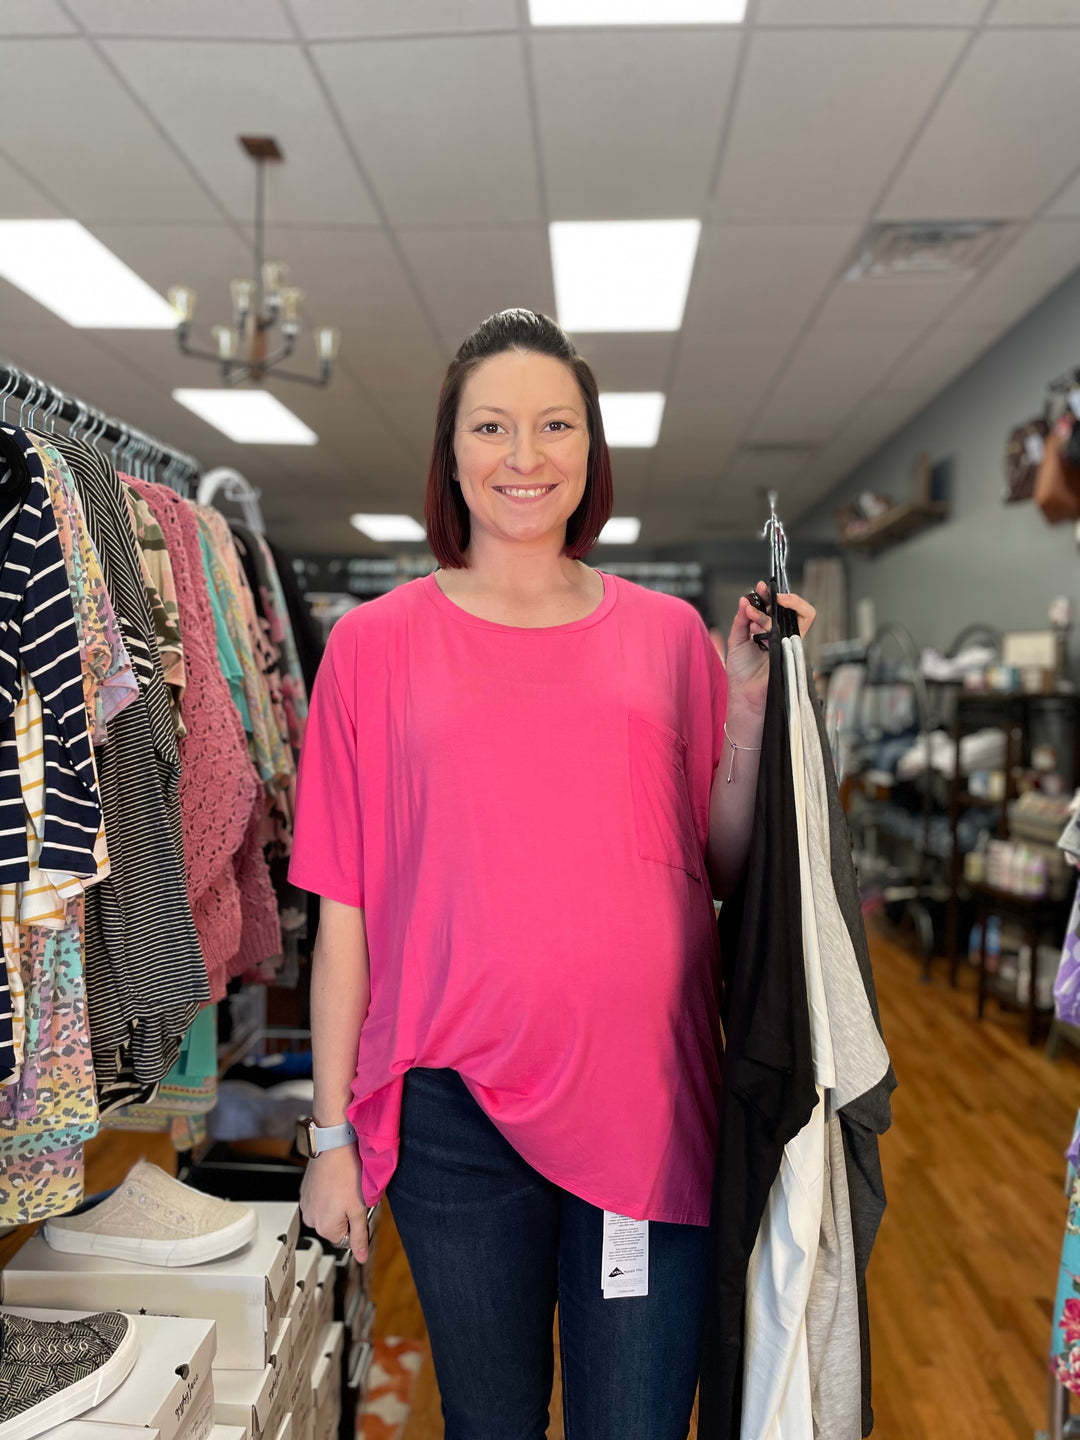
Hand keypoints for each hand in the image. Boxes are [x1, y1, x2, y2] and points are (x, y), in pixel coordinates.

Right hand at [300, 1144, 368, 1263]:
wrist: (333, 1146)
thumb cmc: (347, 1173)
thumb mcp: (360, 1208)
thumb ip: (360, 1236)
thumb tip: (361, 1257)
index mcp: (325, 1228)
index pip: (346, 1240)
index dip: (357, 1225)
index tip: (360, 1209)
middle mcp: (311, 1219)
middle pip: (336, 1226)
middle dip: (347, 1215)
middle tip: (354, 1195)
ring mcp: (306, 1204)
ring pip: (328, 1213)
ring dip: (338, 1204)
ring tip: (345, 1186)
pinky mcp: (305, 1191)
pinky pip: (320, 1200)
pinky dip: (329, 1194)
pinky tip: (336, 1180)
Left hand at [725, 582, 816, 713]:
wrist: (743, 694)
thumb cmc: (741, 672)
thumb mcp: (736, 641)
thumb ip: (741, 620)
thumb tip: (744, 600)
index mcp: (771, 632)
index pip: (779, 608)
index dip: (772, 595)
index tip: (760, 587)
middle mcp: (782, 636)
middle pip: (791, 608)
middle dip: (775, 596)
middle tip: (761, 592)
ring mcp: (789, 644)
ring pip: (795, 618)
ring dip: (769, 612)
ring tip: (751, 615)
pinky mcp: (792, 652)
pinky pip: (793, 633)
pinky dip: (774, 626)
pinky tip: (757, 628)